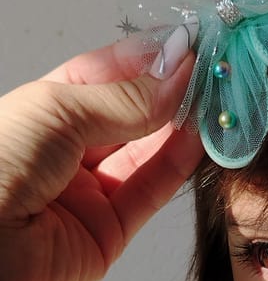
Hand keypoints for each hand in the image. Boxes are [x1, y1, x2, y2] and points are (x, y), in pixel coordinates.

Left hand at [0, 30, 203, 280]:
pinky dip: (176, 166)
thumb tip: (176, 72)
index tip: (184, 48)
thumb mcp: (57, 112)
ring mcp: (88, 193)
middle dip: (168, 92)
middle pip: (130, 116)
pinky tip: (198, 139)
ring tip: (212, 102)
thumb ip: (124, 98)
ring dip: (180, 128)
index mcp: (42, 113)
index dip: (145, 62)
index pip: (103, 78)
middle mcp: (66, 153)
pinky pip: (149, 193)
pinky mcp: (109, 233)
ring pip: (145, 154)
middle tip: (208, 73)